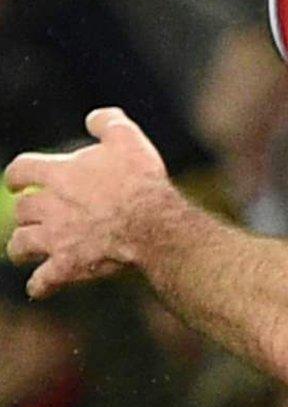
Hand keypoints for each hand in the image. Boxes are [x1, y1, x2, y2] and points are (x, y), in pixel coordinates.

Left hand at [5, 108, 179, 297]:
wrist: (152, 224)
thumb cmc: (141, 181)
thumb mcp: (128, 139)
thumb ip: (107, 123)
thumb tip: (94, 118)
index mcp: (58, 174)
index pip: (21, 170)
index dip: (16, 176)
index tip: (16, 183)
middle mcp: (48, 207)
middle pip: (22, 211)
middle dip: (26, 214)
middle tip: (32, 217)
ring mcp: (55, 239)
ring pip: (21, 244)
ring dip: (22, 248)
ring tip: (26, 252)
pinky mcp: (67, 266)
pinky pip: (43, 281)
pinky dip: (39, 286)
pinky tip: (40, 288)